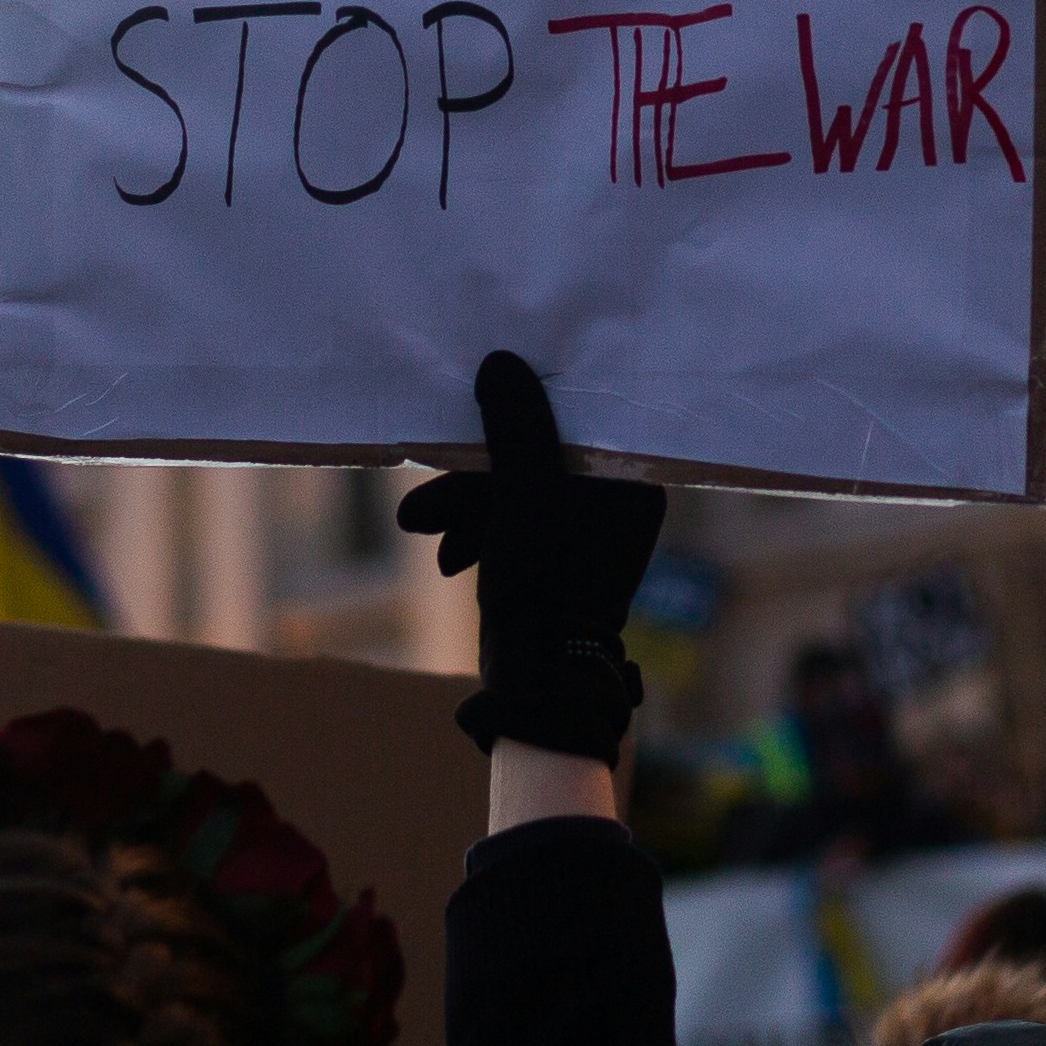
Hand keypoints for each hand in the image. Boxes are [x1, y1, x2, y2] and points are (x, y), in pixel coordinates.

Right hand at [398, 352, 661, 761]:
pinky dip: (474, 532)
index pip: (577, 421)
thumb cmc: (545, 584)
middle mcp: (612, 504)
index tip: (483, 393)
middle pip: (534, 457)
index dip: (526, 406)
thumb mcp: (526, 495)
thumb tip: (501, 362)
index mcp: (628, 484)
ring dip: (462, 507)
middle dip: (473, 479)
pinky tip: (447, 558)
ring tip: (417, 524)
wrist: (536, 684)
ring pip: (511, 492)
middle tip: (426, 496)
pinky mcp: (551, 557)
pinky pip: (508, 522)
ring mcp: (580, 533)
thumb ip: (516, 427)